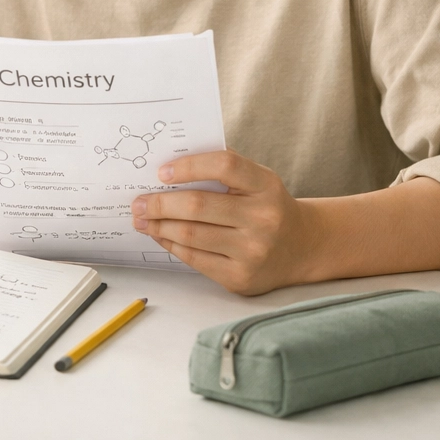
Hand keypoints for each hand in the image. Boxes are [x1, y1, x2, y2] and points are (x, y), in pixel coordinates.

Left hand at [131, 150, 316, 294]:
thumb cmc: (266, 204)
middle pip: (198, 206)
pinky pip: (195, 259)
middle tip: (137, 201)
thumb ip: (223, 168)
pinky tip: (160, 234)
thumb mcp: (257, 178)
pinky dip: (171, 244)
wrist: (301, 247)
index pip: (224, 166)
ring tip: (141, 218)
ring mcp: (252, 252)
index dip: (189, 166)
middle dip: (159, 203)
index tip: (161, 171)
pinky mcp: (240, 278)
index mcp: (266, 185)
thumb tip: (170, 162)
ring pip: (191, 235)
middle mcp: (263, 219)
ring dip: (158, 225)